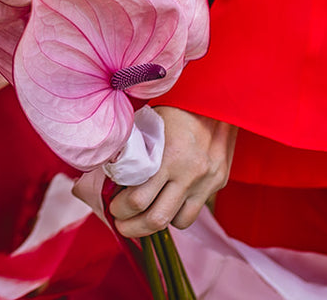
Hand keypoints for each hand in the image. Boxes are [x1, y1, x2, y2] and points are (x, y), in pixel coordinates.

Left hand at [109, 107, 236, 237]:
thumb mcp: (148, 126)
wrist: (214, 100)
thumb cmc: (173, 110)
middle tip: (121, 224)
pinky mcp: (217, 184)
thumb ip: (133, 152)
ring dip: (156, 225)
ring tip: (141, 219)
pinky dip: (176, 216)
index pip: (137, 199)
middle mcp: (188, 174)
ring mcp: (205, 182)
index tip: (111, 208)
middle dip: (133, 226)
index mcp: (167, 157)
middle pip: (156, 218)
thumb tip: (110, 175)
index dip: (119, 209)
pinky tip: (165, 206)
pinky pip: (193, 212)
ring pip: (177, 222)